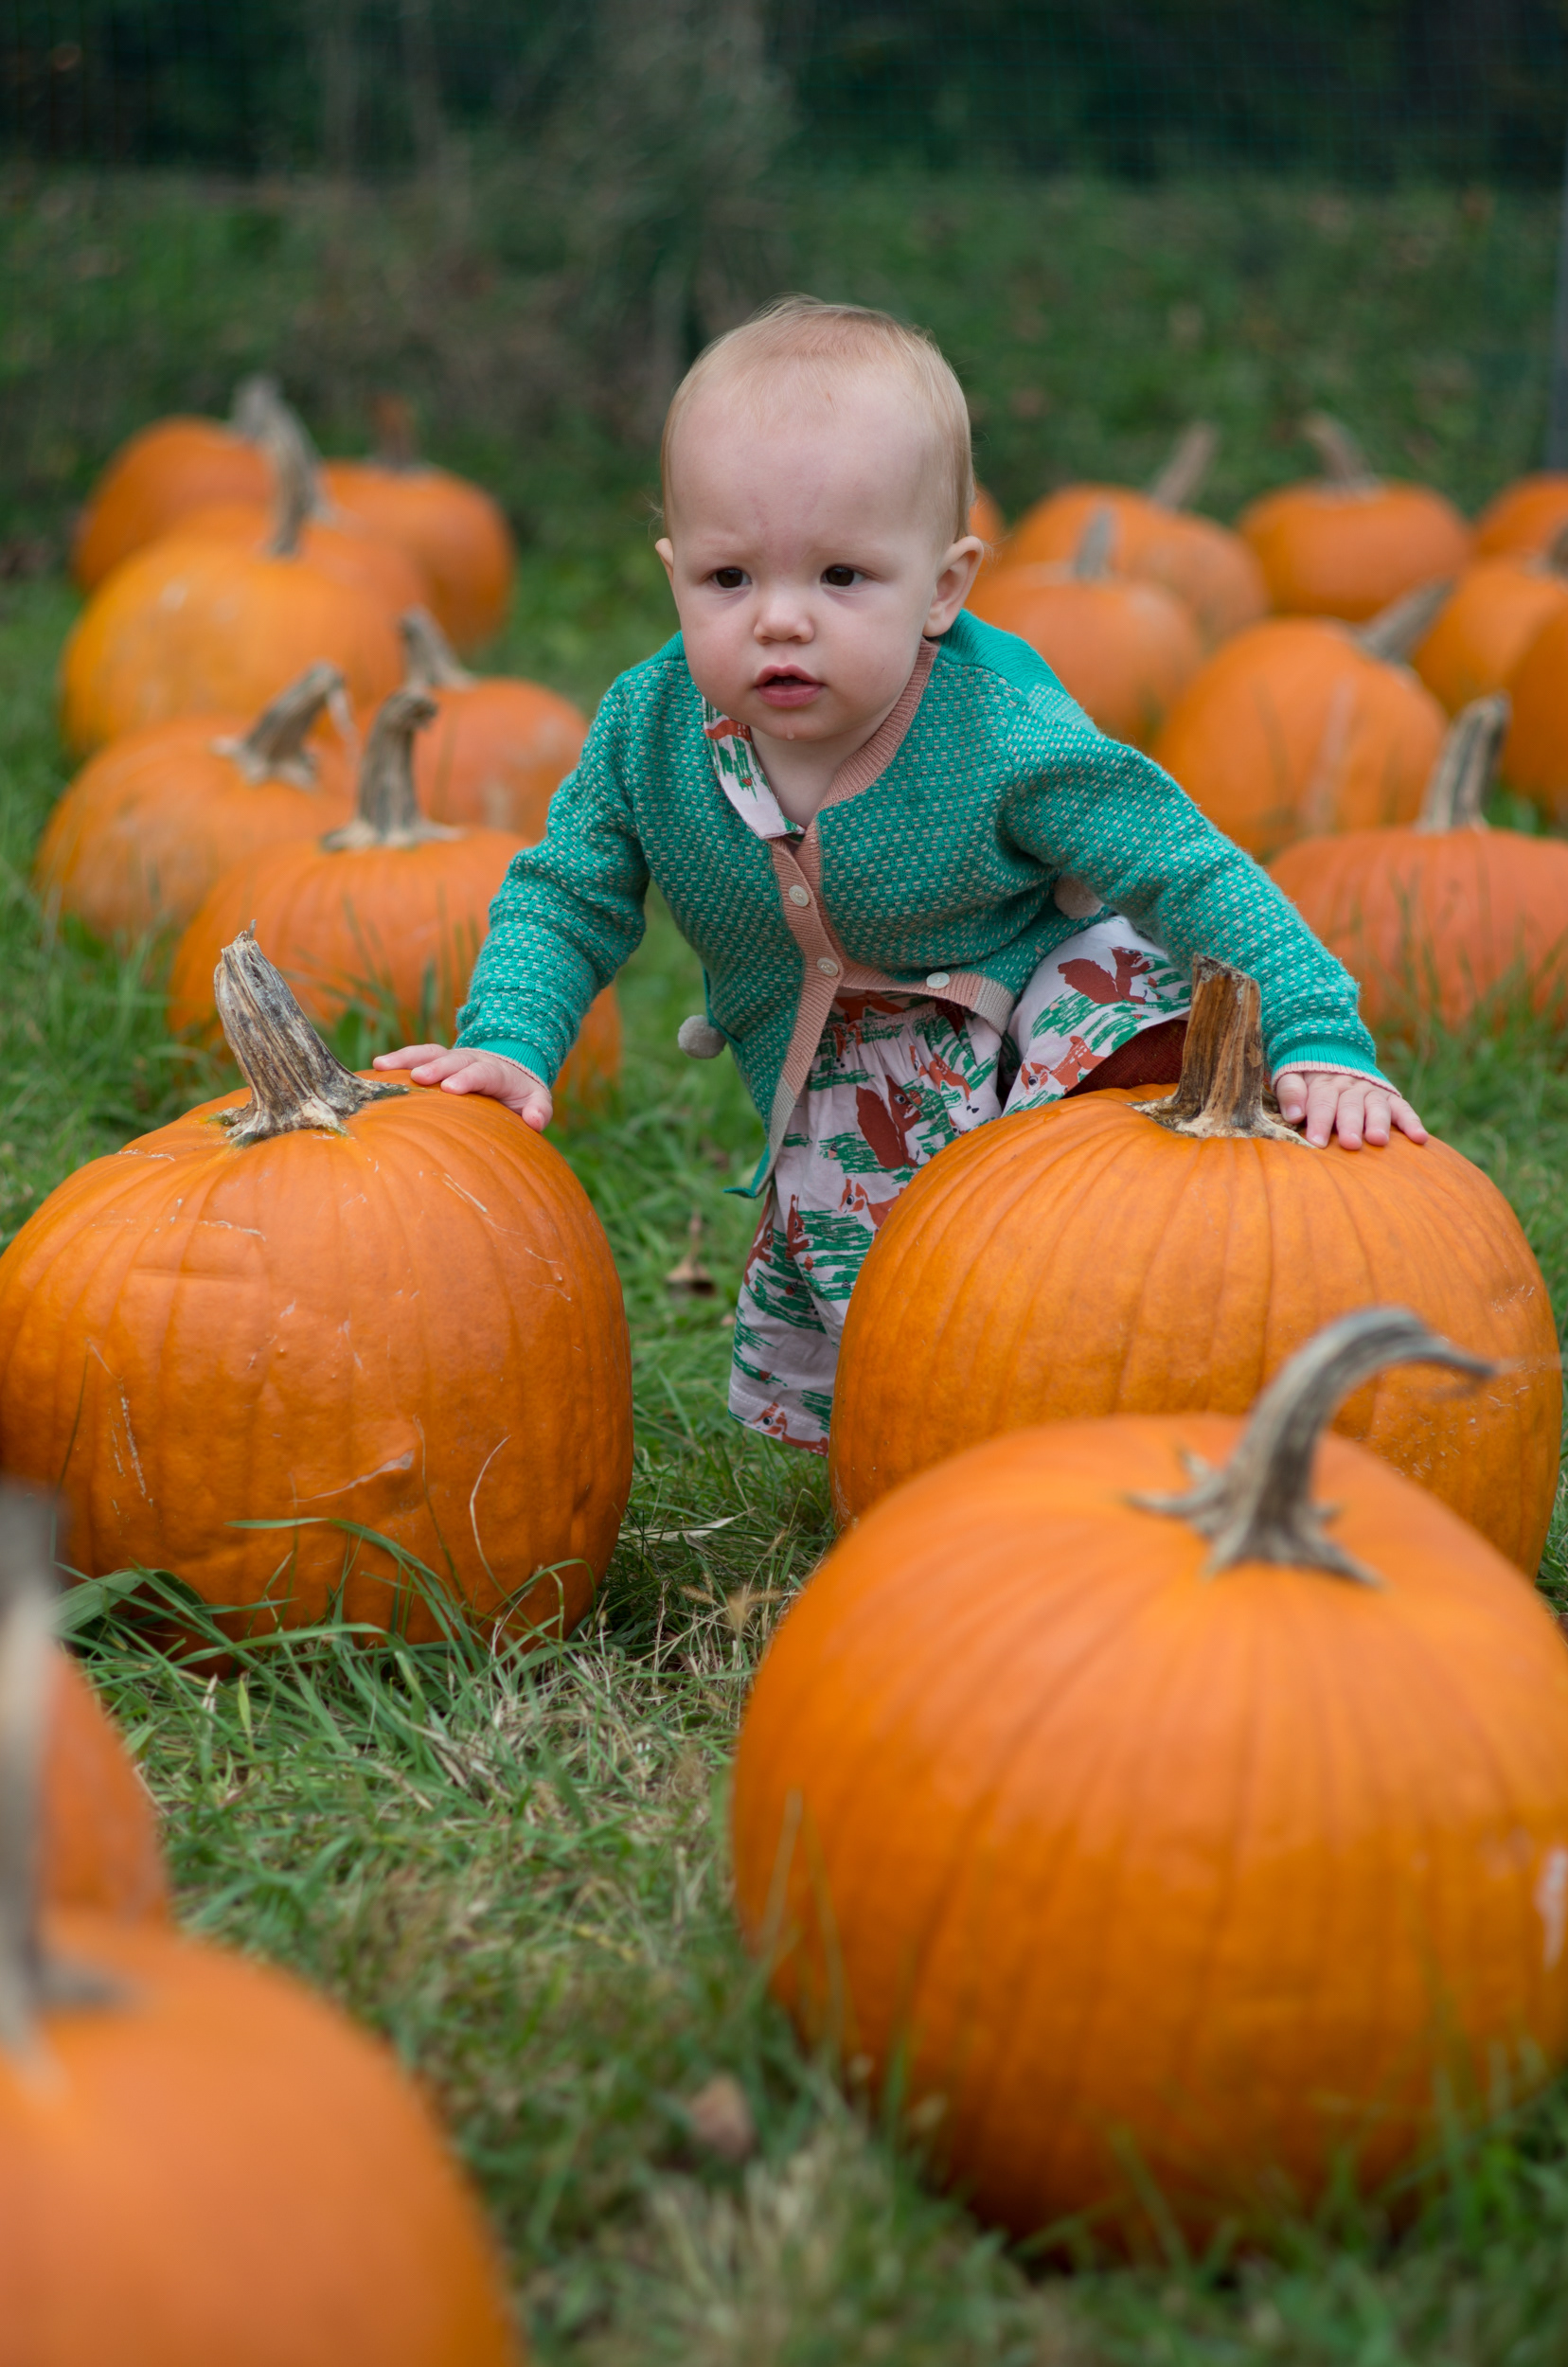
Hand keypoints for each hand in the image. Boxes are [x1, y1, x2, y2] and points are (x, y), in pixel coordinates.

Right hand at [372, 1044, 552, 1130]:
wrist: (508, 1071)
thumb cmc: (520, 1094)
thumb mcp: (535, 1101)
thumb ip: (538, 1110)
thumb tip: (536, 1122)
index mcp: (496, 1071)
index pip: (482, 1072)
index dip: (468, 1078)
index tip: (452, 1089)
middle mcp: (471, 1059)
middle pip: (453, 1059)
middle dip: (436, 1067)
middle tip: (418, 1077)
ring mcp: (451, 1058)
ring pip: (429, 1052)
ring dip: (407, 1058)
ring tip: (382, 1065)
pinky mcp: (436, 1061)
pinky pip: (415, 1056)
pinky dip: (397, 1060)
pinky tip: (374, 1068)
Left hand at [1274, 1069, 1426, 1152]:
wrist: (1331, 1052)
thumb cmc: (1307, 1079)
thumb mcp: (1291, 1078)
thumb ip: (1291, 1094)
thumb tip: (1294, 1115)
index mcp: (1324, 1083)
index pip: (1322, 1102)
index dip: (1319, 1121)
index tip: (1317, 1142)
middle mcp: (1350, 1086)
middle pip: (1350, 1105)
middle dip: (1350, 1124)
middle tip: (1350, 1144)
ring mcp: (1371, 1091)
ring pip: (1376, 1106)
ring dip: (1378, 1123)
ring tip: (1378, 1140)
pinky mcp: (1389, 1097)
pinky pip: (1403, 1108)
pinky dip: (1412, 1122)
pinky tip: (1419, 1138)